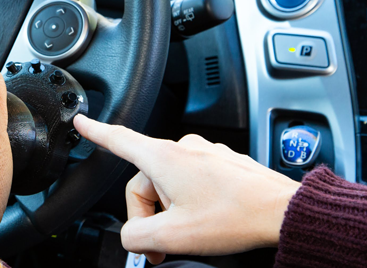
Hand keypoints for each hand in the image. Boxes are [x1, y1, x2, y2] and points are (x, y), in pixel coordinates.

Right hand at [73, 115, 300, 263]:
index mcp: (164, 159)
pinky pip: (194, 182)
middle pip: (146, 181)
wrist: (284, 212)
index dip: (96, 132)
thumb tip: (132, 238)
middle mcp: (184, 149)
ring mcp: (206, 154)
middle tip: (164, 246)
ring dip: (173, 212)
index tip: (82, 121)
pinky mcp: (223, 164)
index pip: (119, 140)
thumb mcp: (174, 236)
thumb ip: (137, 237)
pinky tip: (209, 221)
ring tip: (192, 233)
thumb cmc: (236, 217)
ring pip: (171, 184)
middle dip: (150, 216)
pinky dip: (193, 204)